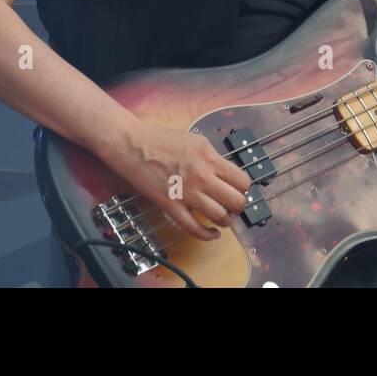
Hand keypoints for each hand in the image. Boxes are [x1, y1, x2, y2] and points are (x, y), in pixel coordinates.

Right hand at [108, 121, 251, 241]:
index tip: (239, 190)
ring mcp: (187, 193)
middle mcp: (202, 177)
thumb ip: (213, 158)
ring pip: (219, 216)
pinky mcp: (171, 206)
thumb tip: (226, 174)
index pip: (242, 181)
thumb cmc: (161, 140)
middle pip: (236, 201)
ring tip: (222, 218)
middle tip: (233, 206)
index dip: (243, 188)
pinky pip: (194, 228)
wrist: (134, 146)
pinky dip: (207, 235)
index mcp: (210, 158)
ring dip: (225, 221)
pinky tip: (212, 233)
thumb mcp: (196, 141)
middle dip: (237, 206)